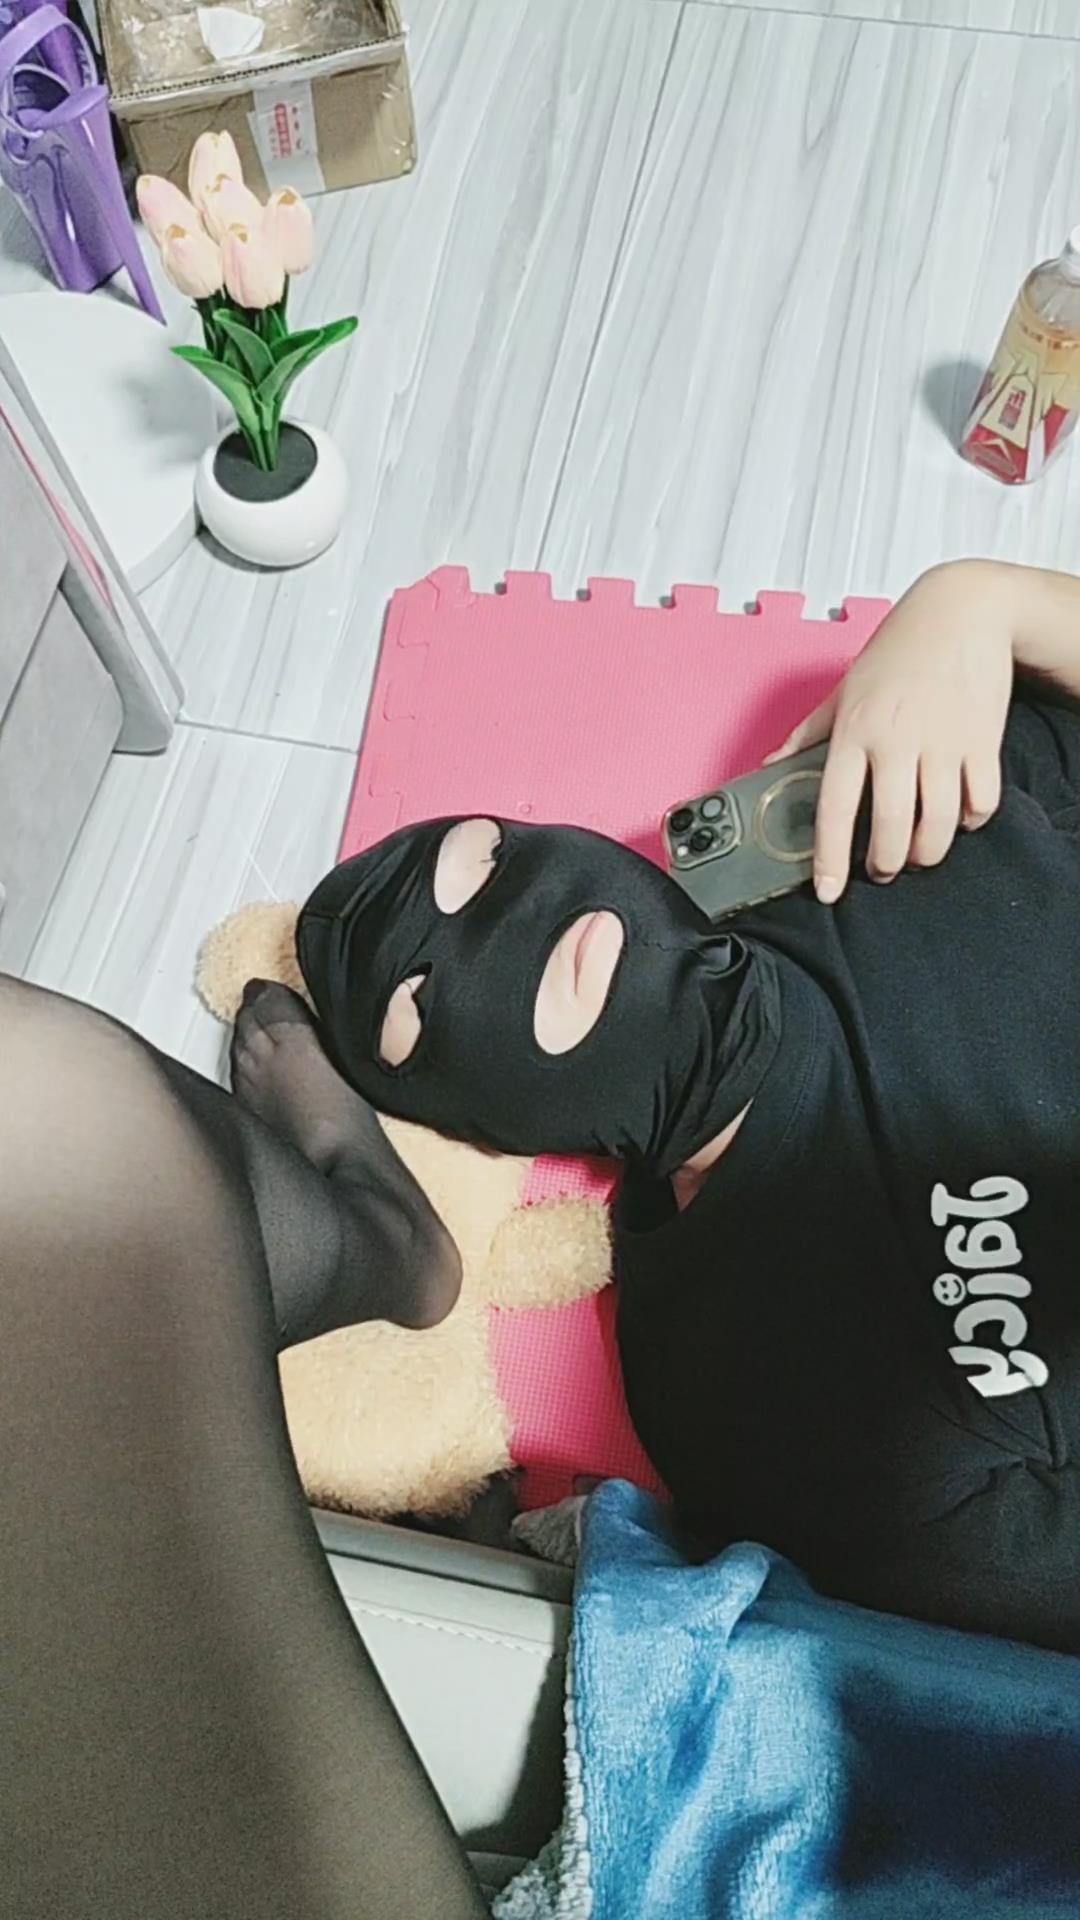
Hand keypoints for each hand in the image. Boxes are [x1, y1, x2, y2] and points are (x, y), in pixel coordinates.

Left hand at [765, 563, 1014, 902]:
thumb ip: (807, 733)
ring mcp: (943, 742)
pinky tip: (958, 819)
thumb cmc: (898, 650)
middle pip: (890, 827)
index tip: (828, 890)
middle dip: (885, 864)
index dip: (829, 857)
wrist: (963, 610)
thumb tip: (768, 766)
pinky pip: (981, 802)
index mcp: (855, 731)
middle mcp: (897, 740)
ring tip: (917, 855)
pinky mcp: (983, 741)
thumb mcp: (844, 688)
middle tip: (881, 870)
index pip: (835, 807)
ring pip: (938, 824)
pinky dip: (971, 822)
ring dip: (926, 853)